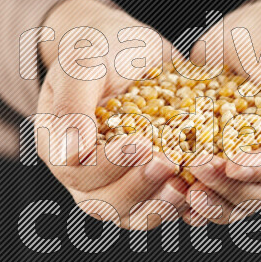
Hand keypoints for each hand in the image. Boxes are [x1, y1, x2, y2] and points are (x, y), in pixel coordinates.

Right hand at [36, 0, 188, 229]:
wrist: (126, 48)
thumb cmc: (99, 49)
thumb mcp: (83, 62)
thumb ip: (72, 103)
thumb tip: (70, 152)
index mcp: (58, 146)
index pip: (77, 171)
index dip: (108, 165)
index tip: (141, 145)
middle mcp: (82, 173)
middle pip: (103, 202)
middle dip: (138, 187)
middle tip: (169, 163)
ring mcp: (114, 183)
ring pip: (131, 213)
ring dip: (159, 205)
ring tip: (186, 186)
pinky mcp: (146, 182)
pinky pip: (158, 206)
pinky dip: (179, 205)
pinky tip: (202, 191)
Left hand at [186, 0, 260, 224]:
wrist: (250, 27)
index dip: (259, 170)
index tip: (232, 164)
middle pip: (256, 193)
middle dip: (227, 187)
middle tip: (197, 167)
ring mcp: (240, 161)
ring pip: (230, 201)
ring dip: (208, 202)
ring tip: (181, 191)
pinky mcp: (210, 155)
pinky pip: (203, 188)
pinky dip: (186, 196)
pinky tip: (167, 191)